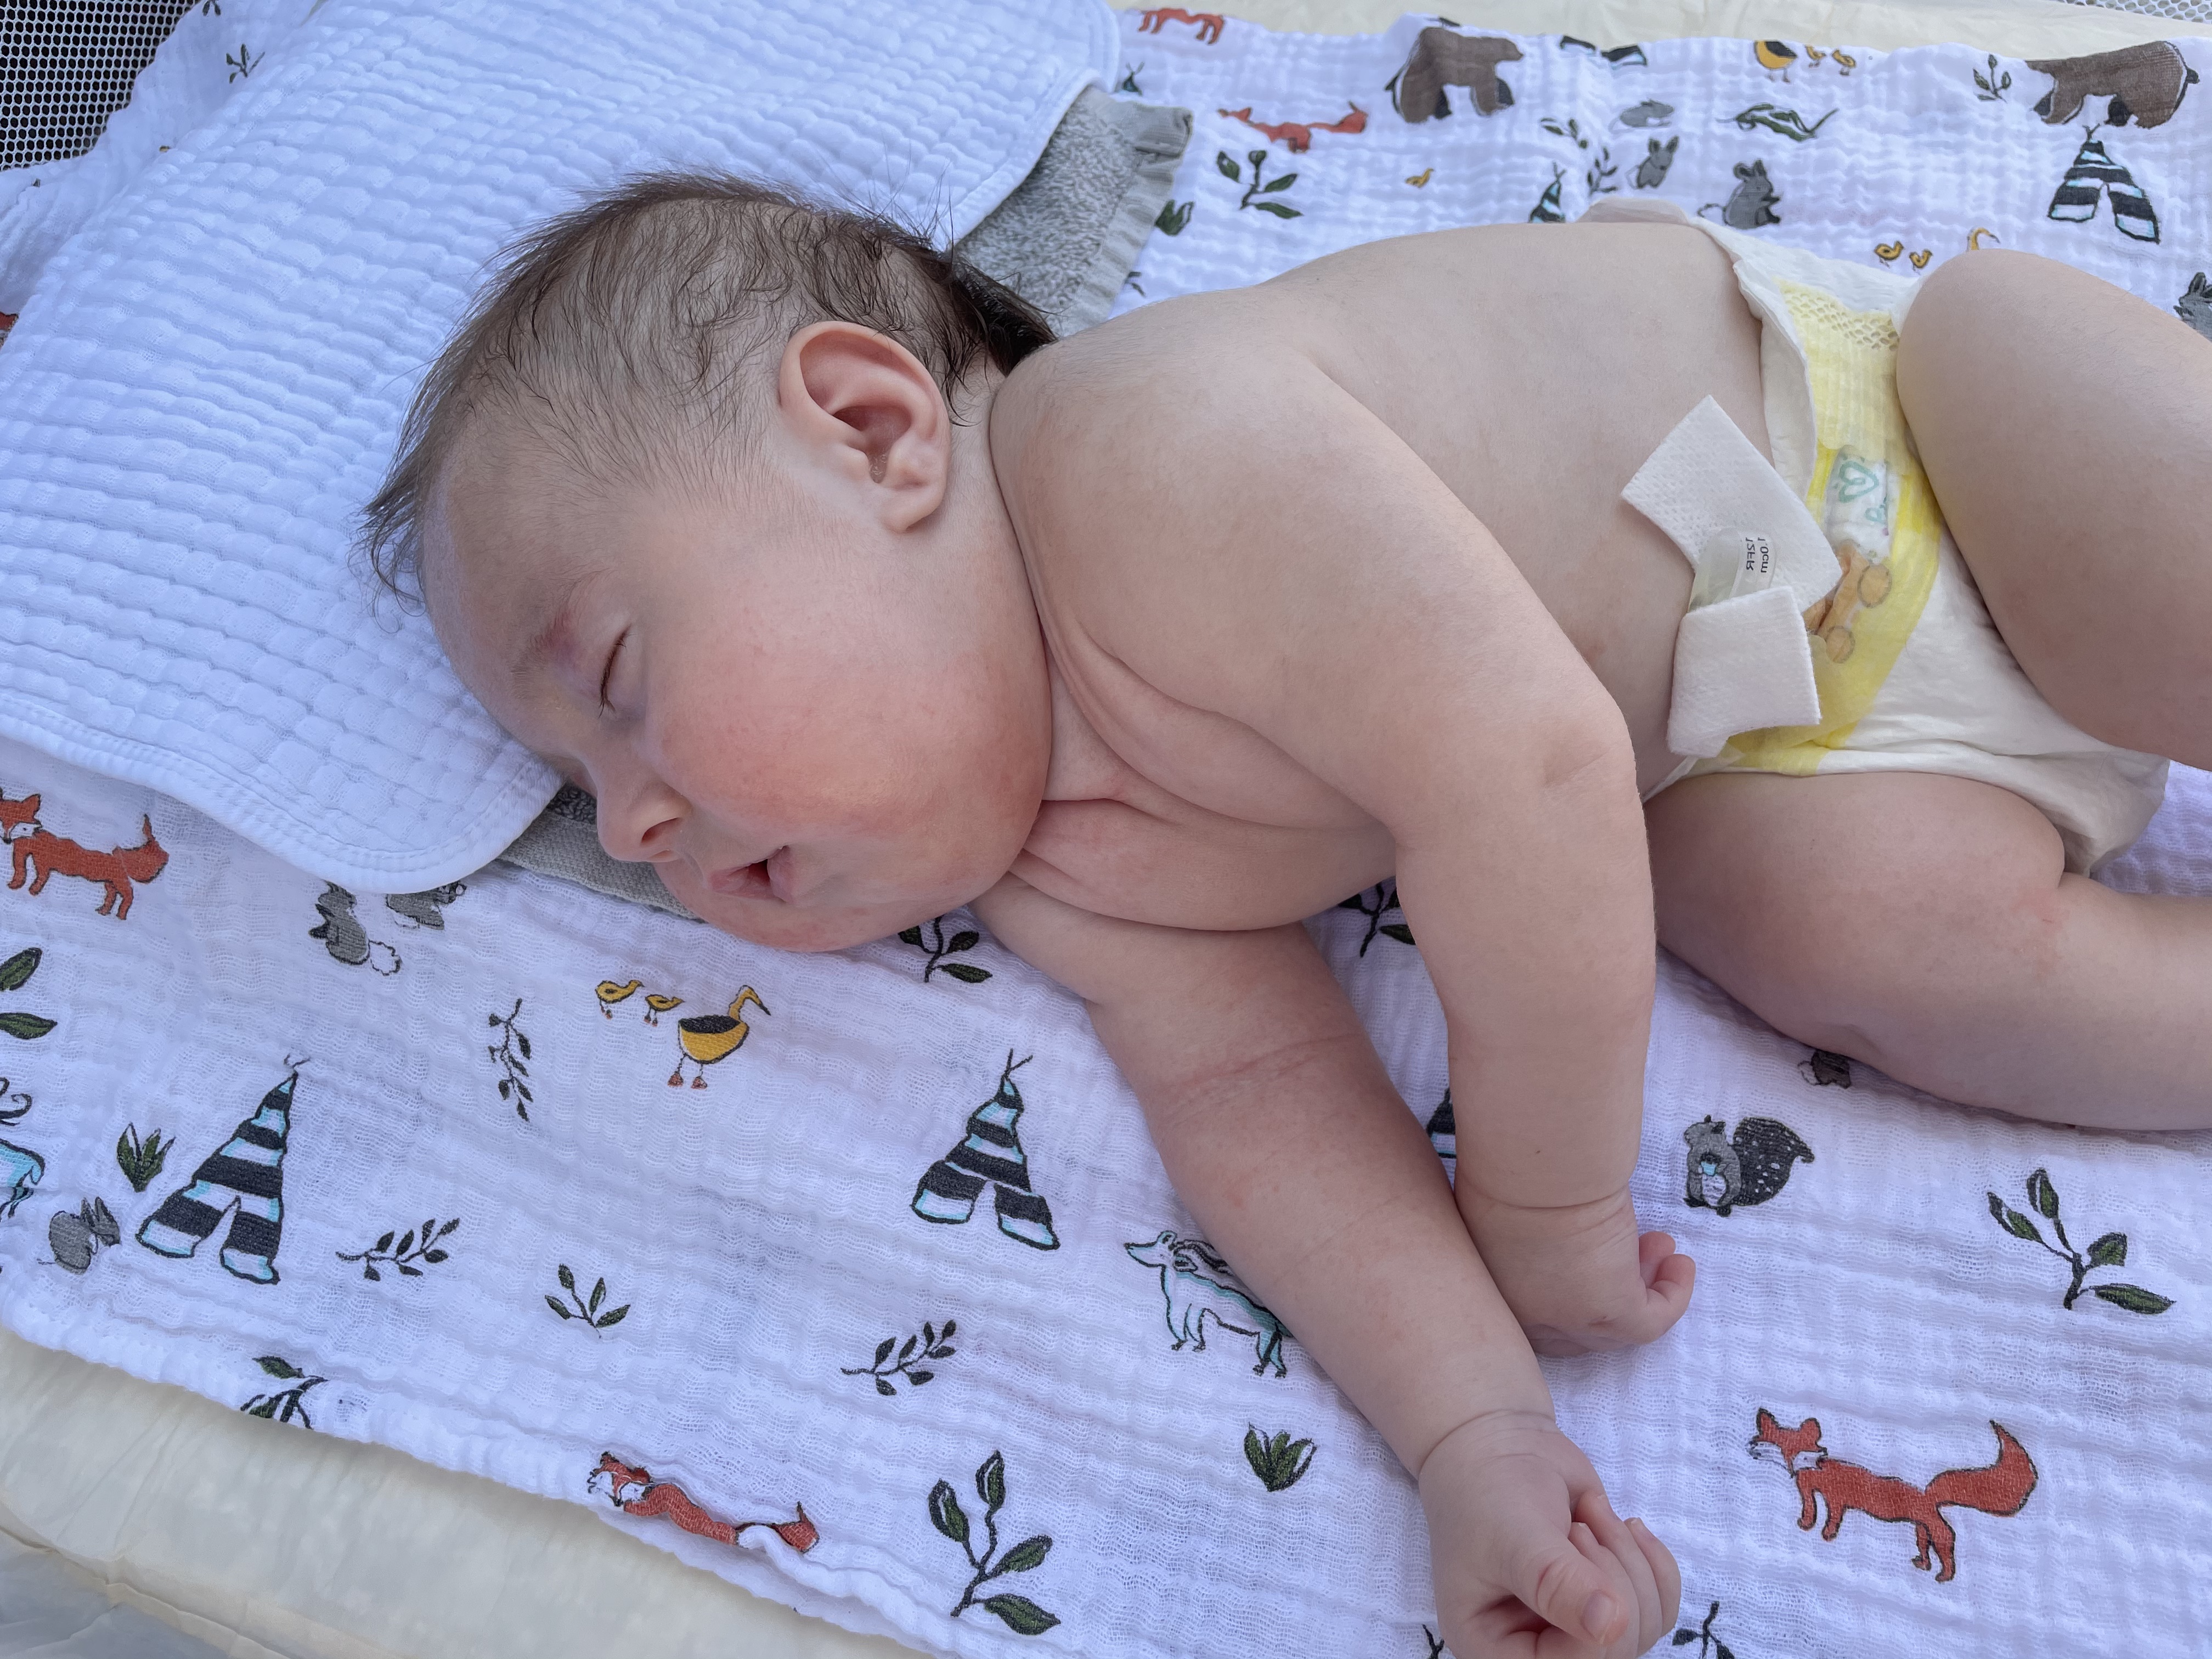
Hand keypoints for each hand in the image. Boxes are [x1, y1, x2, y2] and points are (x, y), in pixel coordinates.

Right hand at [1419, 1410, 1678, 1658]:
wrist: (1498, 1448)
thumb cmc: (1486, 1491)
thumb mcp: (1514, 1535)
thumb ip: (1556, 1582)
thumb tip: (1611, 1625)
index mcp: (1495, 1649)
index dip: (1594, 1612)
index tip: (1573, 1538)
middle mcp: (1538, 1648)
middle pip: (1618, 1648)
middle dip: (1613, 1575)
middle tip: (1577, 1525)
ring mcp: (1577, 1629)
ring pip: (1644, 1626)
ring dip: (1631, 1560)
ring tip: (1590, 1515)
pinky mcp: (1608, 1603)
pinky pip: (1660, 1607)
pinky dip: (1653, 1561)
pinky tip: (1623, 1525)